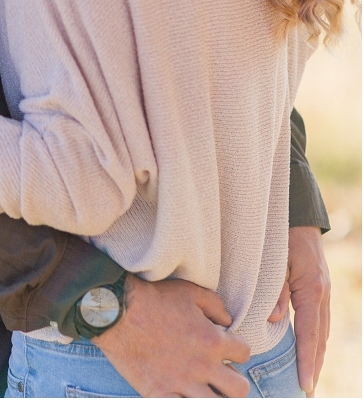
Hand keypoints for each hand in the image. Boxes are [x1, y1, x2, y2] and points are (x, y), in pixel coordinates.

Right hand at [93, 275, 249, 397]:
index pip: (244, 353)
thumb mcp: (190, 291)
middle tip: (219, 375)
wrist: (118, 310)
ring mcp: (182, 384)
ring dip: (214, 397)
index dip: (237, 350)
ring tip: (205, 390)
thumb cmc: (154, 297)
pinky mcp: (160, 395)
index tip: (226, 349)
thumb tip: (227, 322)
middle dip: (234, 381)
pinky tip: (182, 396)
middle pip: (239, 389)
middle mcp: (202, 366)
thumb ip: (216, 306)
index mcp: (212, 340)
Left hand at [268, 226, 329, 395]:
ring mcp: (324, 292)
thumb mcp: (275, 259)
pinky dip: (316, 339)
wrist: (298, 214)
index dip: (307, 361)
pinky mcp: (320, 289)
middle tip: (307, 391)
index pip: (309, 334)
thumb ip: (275, 290)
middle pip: (319, 339)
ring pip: (322, 332)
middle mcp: (322, 294)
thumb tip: (273, 321)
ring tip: (309, 378)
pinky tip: (310, 350)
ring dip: (316, 356)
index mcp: (312, 289)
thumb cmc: (282, 234)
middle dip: (314, 366)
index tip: (305, 385)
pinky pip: (320, 321)